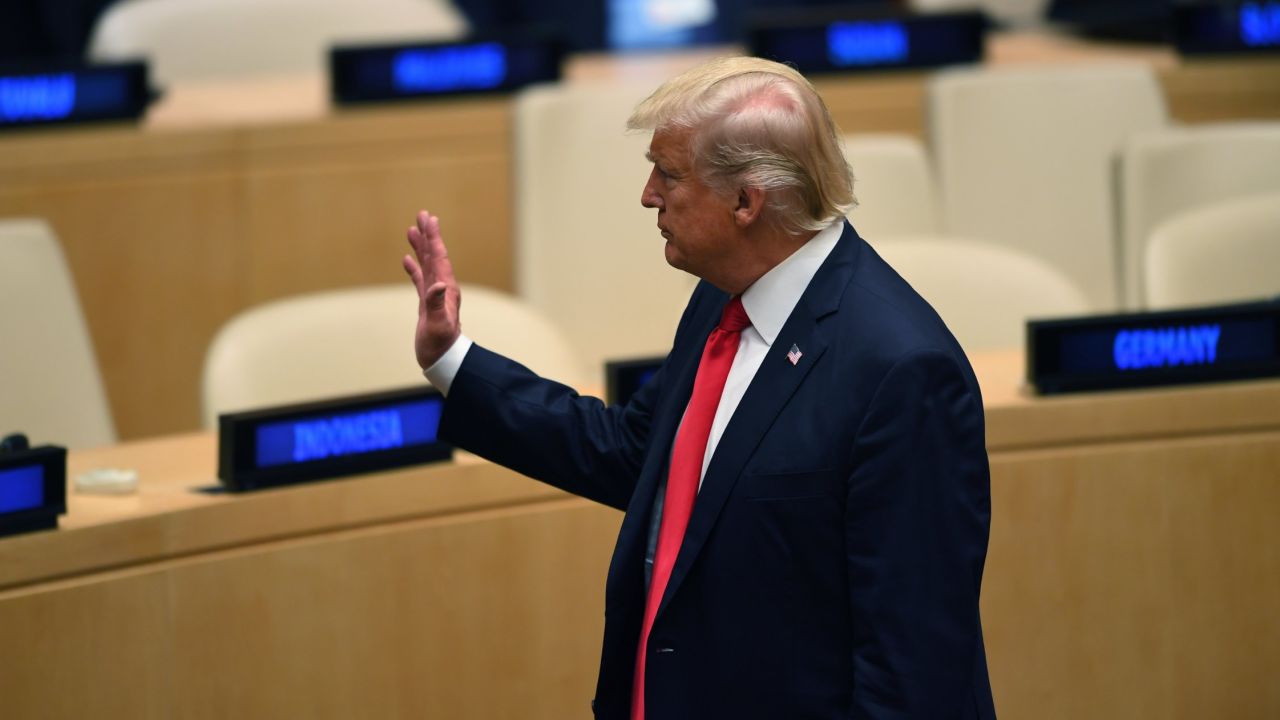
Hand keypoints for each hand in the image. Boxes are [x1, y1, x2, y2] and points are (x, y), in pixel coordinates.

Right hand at [402, 210, 460, 369]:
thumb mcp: (438, 325)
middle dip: (428, 235)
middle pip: (434, 255)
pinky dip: (414, 267)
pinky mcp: (427, 303)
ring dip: (420, 247)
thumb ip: (437, 305)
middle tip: (423, 214)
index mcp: (446, 289)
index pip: (440, 258)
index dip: (434, 238)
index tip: (430, 219)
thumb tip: (437, 285)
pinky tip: (407, 259)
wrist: (441, 359)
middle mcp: (443, 288)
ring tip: (412, 229)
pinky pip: (419, 279)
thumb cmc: (440, 344)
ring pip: (426, 264)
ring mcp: (435, 295)